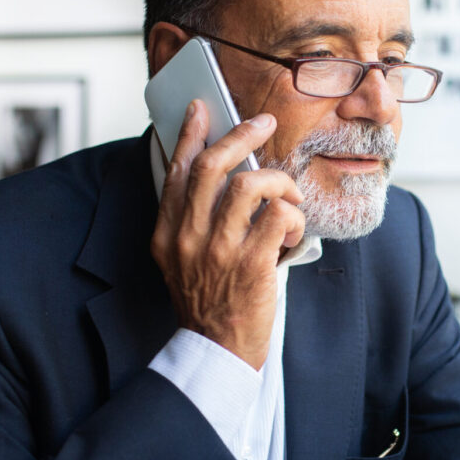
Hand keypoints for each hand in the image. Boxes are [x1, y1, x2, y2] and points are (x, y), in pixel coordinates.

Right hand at [151, 101, 305, 369]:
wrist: (216, 350)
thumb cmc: (208, 301)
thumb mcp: (182, 259)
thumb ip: (191, 220)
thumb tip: (220, 174)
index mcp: (167, 232)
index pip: (176, 171)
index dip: (190, 135)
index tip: (202, 109)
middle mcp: (188, 237)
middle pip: (211, 167)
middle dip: (240, 136)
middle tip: (262, 123)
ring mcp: (219, 251)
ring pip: (250, 186)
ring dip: (278, 183)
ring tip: (288, 198)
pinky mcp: (251, 265)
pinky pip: (278, 217)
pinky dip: (292, 217)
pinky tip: (292, 232)